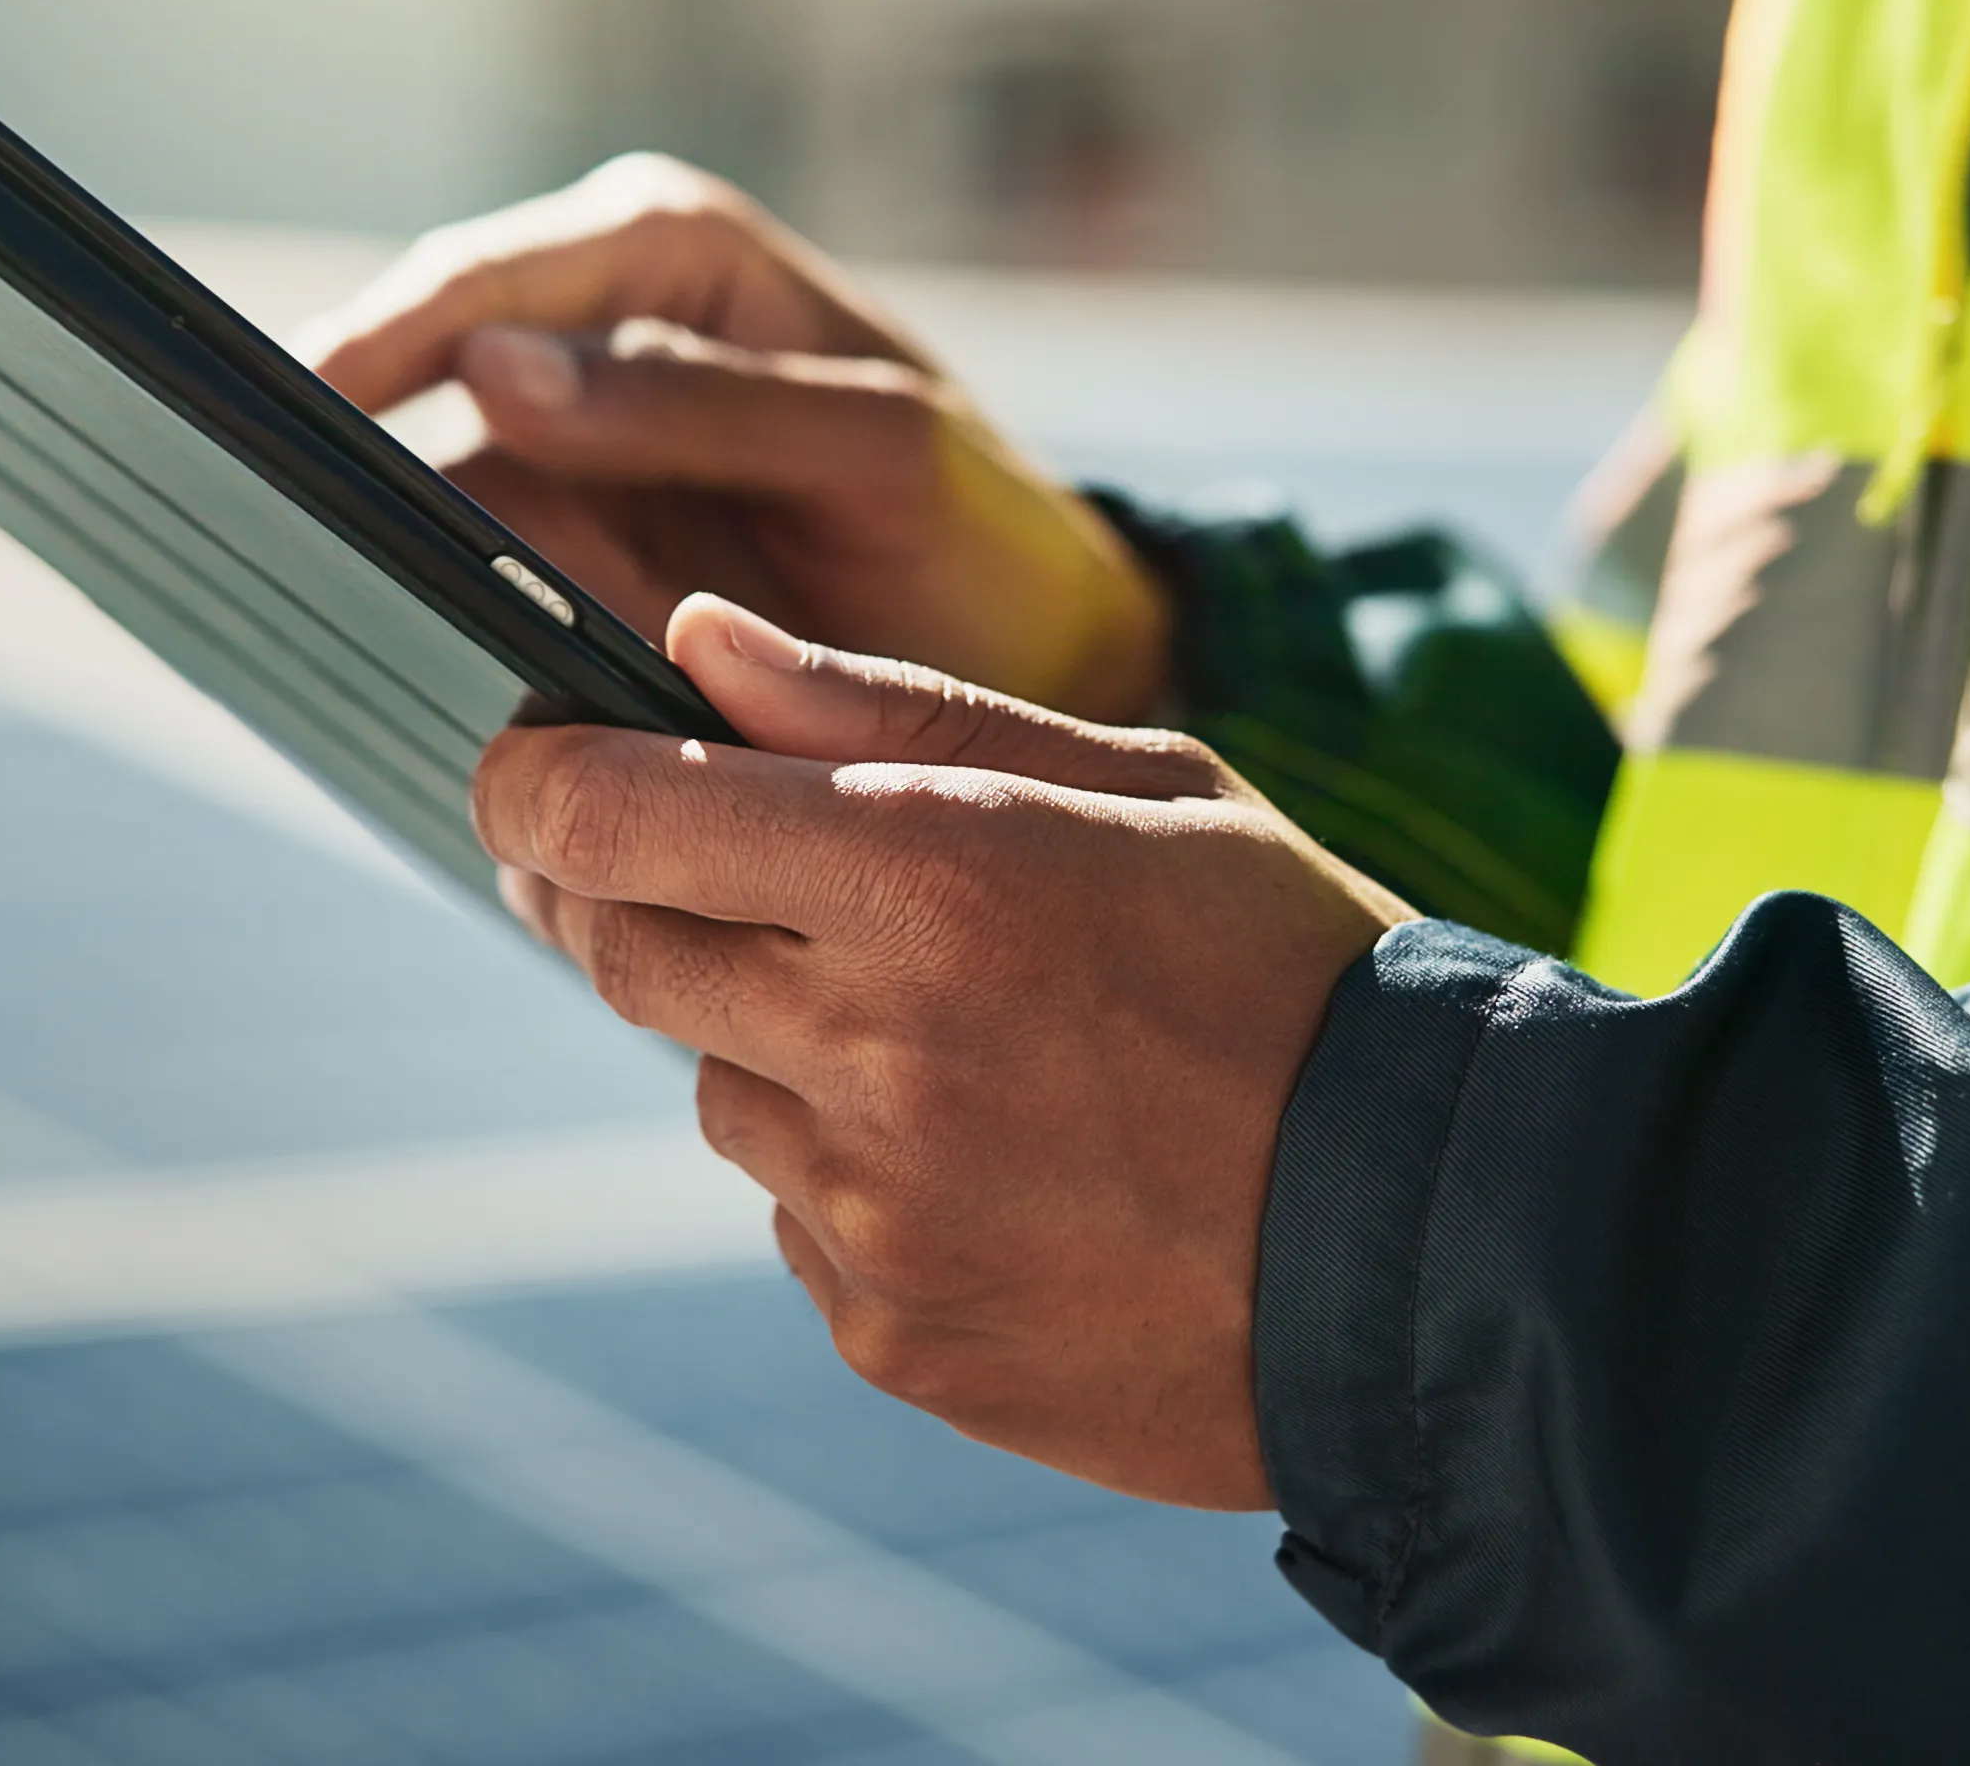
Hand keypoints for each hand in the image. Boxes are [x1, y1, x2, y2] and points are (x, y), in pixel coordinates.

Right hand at [312, 154, 1171, 721]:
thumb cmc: (976, 521)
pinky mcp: (559, 559)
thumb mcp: (875, 448)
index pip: (479, 283)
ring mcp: (567, 454)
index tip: (279, 411)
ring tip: (265, 601)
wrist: (1032, 654)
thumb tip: (494, 370)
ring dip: (357, 547)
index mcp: (665, 253)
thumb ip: (699, 400)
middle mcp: (593, 333)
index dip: (368, 343)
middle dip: (323, 445)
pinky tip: (355, 670)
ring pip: (416, 491)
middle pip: (413, 378)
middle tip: (227, 517)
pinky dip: (414, 621)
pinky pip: (457, 582)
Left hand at [474, 593, 1413, 1507]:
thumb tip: (688, 639)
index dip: (534, 776)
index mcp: (930, 873)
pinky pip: (798, 1220)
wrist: (1440, 1254)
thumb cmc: (1299, 973)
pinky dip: (854, 1173)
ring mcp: (872, 1207)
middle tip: (711, 864)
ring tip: (958, 1033)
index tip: (529, 759)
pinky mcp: (891, 1330)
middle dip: (629, 890)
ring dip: (773, 1039)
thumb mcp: (1139, 784)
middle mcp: (872, 1045)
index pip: (609, 813)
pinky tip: (1000, 1158)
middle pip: (620, 948)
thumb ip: (892, 706)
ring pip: (713, 1086)